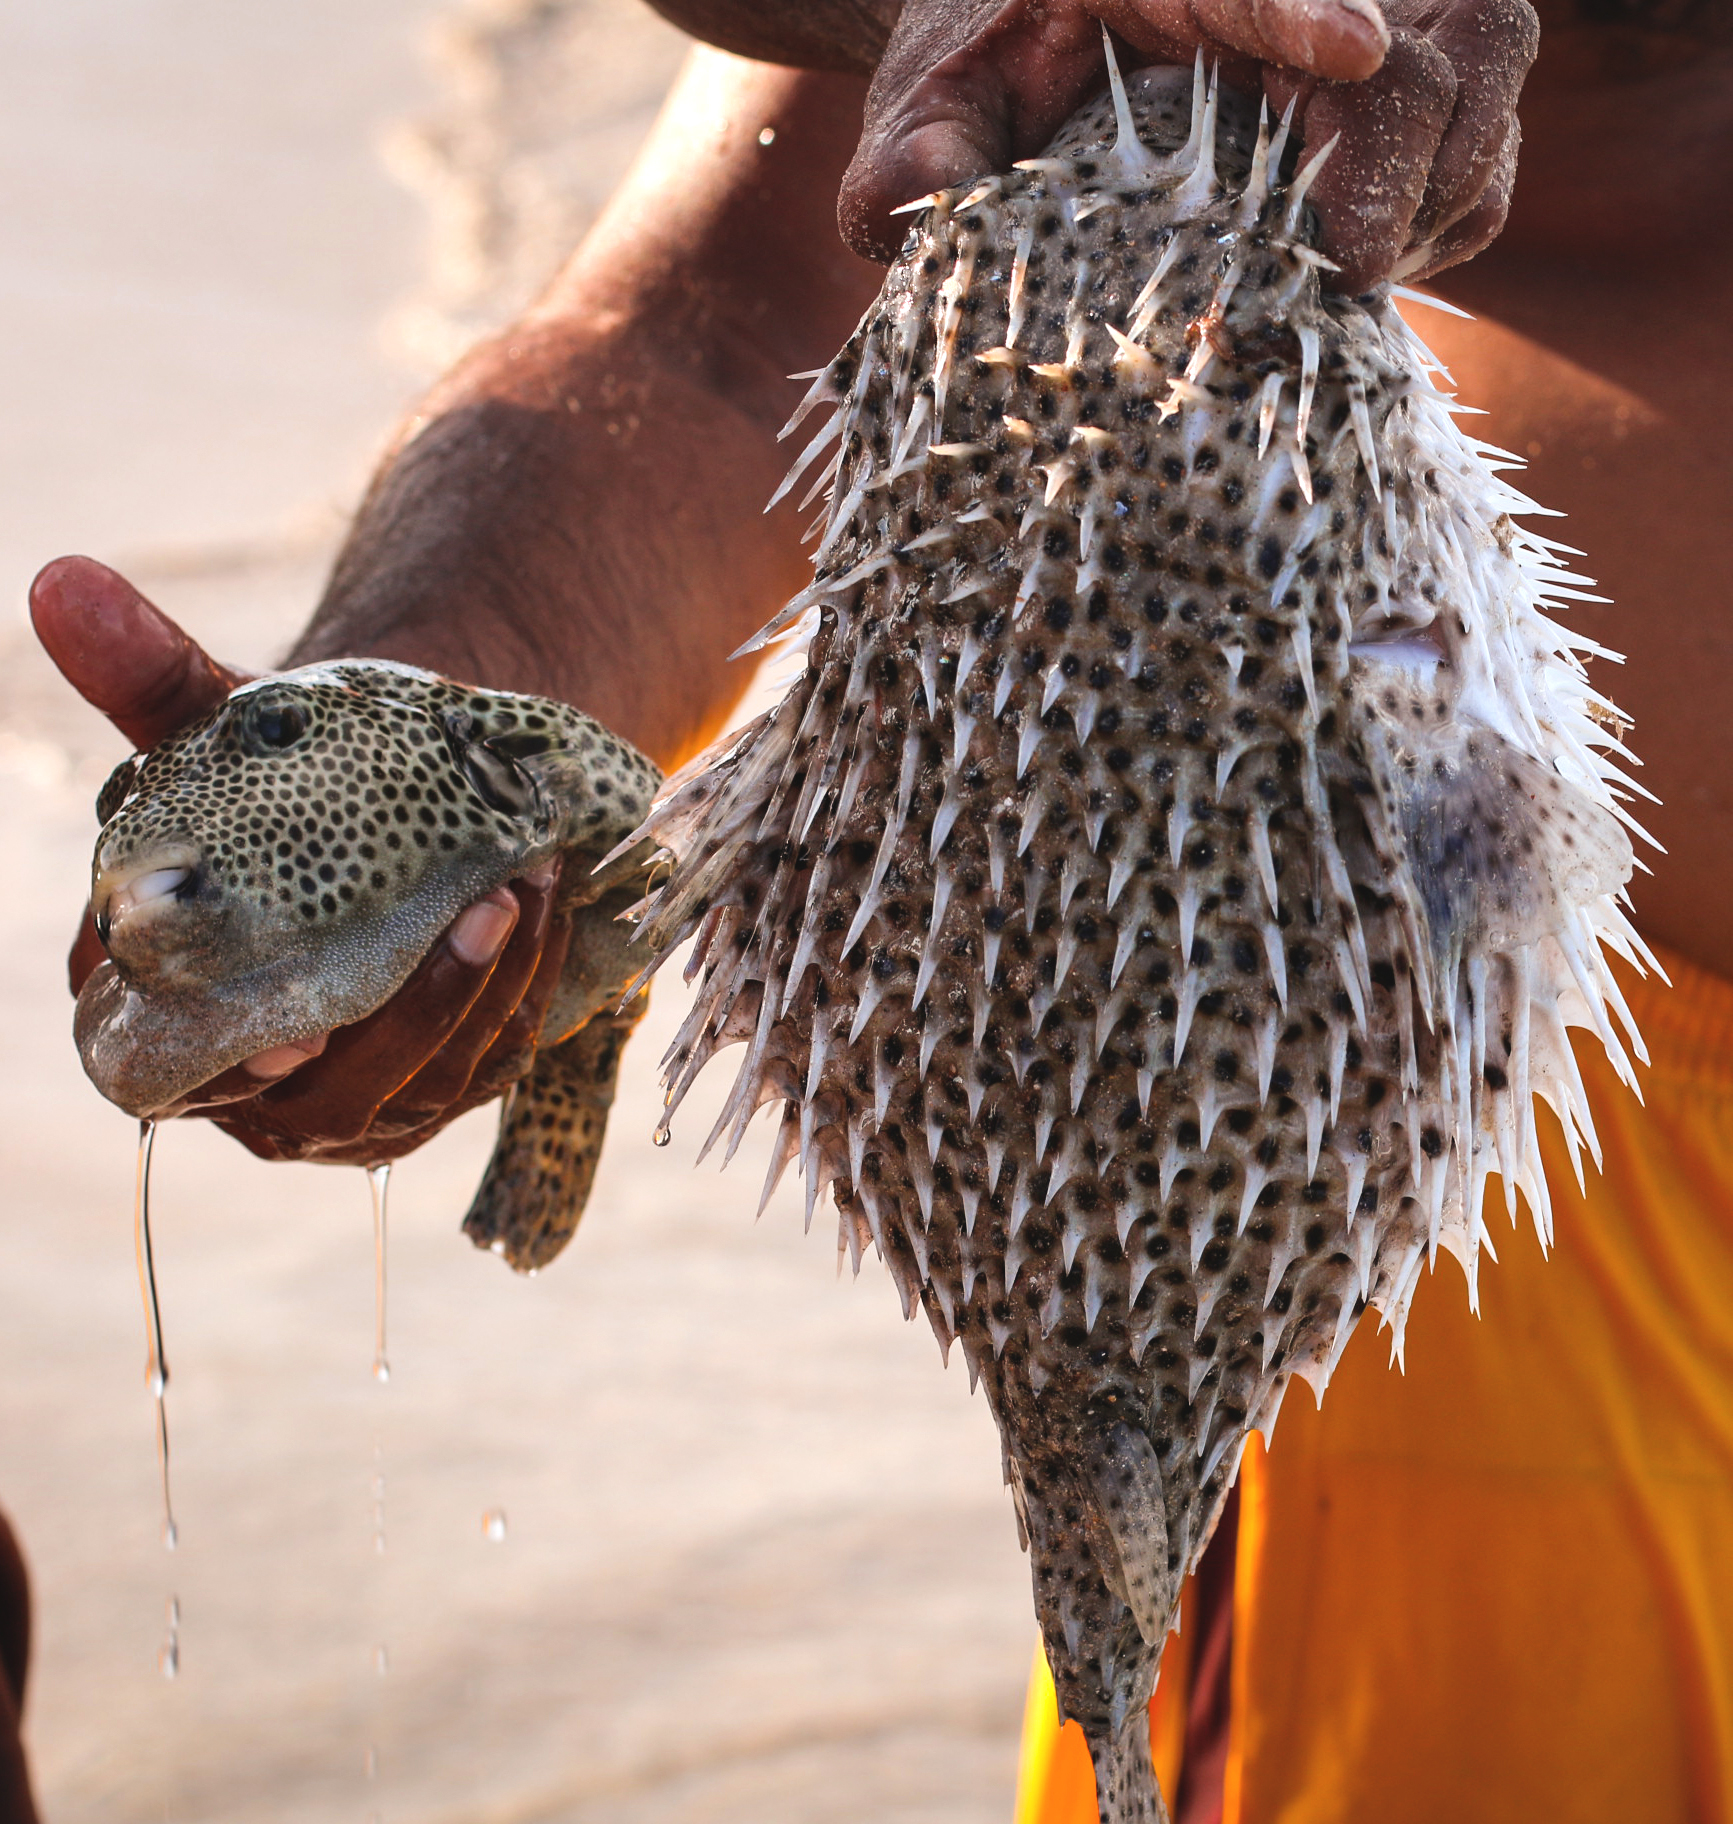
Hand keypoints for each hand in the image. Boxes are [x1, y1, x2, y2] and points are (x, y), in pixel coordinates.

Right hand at [32, 555, 570, 1165]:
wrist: (395, 789)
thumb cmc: (289, 770)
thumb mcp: (220, 722)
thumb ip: (144, 675)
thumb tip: (60, 579)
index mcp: (163, 1015)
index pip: (179, 1074)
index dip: (238, 1067)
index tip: (300, 1028)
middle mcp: (255, 1076)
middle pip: (325, 1096)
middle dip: (410, 1013)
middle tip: (481, 907)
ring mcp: (355, 1095)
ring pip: (422, 1084)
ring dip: (486, 993)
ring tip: (528, 887)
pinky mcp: (439, 1083)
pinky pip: (489, 1063)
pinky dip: (523, 994)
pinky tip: (553, 916)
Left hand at [838, 0, 1537, 292]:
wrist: (1028, 58)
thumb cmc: (984, 73)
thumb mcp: (925, 108)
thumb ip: (910, 156)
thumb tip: (908, 208)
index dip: (1308, 1)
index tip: (1356, 45)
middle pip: (1434, 23)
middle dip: (1409, 143)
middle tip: (1348, 265)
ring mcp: (1365, 39)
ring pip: (1482, 78)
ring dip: (1438, 190)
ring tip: (1352, 279)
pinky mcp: (1393, 108)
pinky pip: (1477, 156)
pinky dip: (1445, 219)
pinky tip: (1363, 272)